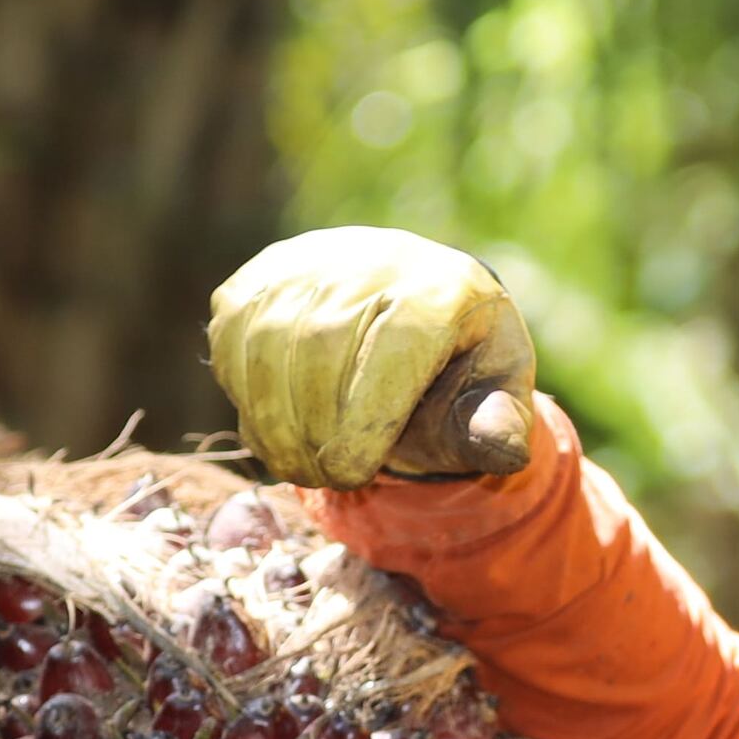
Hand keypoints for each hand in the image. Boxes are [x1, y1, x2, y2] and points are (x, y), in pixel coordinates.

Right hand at [206, 227, 539, 487]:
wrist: (410, 305)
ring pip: (266, 349)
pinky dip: (248, 397)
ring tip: (302, 464)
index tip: (353, 474)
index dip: (363, 421)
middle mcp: (368, 259)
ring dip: (275, 424)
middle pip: (320, 351)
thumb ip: (498, 426)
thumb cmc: (454, 367)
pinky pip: (232, 343)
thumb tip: (505, 453)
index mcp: (438, 289)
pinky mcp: (256, 279)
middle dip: (315, 433)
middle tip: (326, 478)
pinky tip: (279, 422)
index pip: (392, 350)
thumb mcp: (492, 395)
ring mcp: (303, 262)